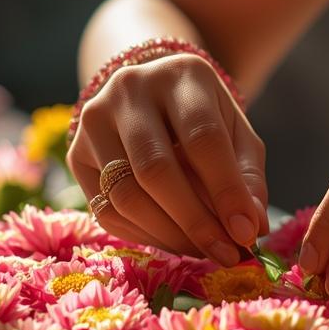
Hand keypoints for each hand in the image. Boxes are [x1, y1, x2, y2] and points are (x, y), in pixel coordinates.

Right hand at [67, 54, 268, 264]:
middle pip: (156, 169)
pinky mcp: (76, 153)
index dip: (225, 190)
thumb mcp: (236, 133)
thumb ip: (248, 178)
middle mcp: (130, 89)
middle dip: (195, 222)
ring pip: (126, 195)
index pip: (202, 137)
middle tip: (225, 254)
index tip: (246, 234)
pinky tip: (172, 242)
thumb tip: (252, 228)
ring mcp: (95, 119)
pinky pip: (106, 210)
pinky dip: (144, 236)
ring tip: (202, 251)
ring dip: (169, 235)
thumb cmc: (202, 118)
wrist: (151, 95)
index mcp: (181, 75)